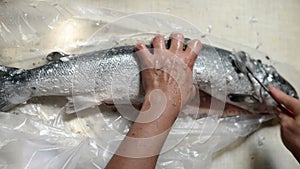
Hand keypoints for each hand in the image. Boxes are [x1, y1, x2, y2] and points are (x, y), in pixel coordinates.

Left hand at [105, 33, 201, 168]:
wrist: (164, 101)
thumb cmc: (177, 98)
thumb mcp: (191, 91)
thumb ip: (190, 83)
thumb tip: (189, 85)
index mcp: (187, 62)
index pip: (195, 44)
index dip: (193, 45)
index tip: (190, 47)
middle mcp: (175, 56)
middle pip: (177, 36)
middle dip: (175, 38)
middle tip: (172, 43)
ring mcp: (160, 56)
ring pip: (159, 38)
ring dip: (157, 41)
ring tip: (156, 46)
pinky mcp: (148, 60)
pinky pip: (141, 48)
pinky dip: (140, 48)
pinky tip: (140, 49)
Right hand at [269, 86, 299, 162]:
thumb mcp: (285, 126)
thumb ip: (281, 115)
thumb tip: (278, 111)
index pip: (286, 98)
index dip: (277, 93)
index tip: (271, 89)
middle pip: (293, 104)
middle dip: (283, 104)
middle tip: (274, 101)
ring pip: (296, 111)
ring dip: (289, 112)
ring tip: (281, 115)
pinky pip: (299, 117)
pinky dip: (293, 117)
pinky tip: (289, 121)